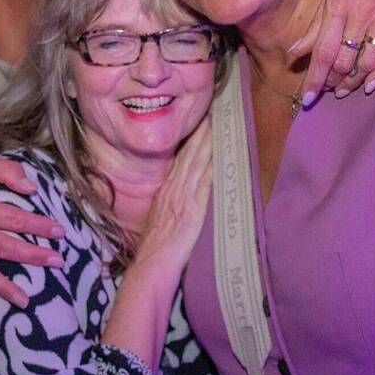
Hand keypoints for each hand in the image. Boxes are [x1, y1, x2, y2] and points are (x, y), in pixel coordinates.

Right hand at [132, 128, 211, 272]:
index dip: (192, 138)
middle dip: (202, 132)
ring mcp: (184, 198)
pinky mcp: (194, 210)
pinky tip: (221, 155)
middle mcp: (175, 189)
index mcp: (167, 189)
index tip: (202, 120)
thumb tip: (182, 188)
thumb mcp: (161, 215)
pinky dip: (212, 167)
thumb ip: (171, 199)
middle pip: (190, 154)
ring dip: (209, 143)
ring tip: (220, 124)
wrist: (153, 262)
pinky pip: (204, 184)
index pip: (182, 157)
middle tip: (213, 112)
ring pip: (198, 163)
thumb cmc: (157, 244)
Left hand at [294, 0, 374, 101]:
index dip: (315, 79)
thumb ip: (317, 26)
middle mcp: (360, 11)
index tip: (307, 99)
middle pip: (344, 60)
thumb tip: (293, 53)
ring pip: (367, 61)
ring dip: (354, 81)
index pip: (323, 51)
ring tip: (346, 89)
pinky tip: (370, 85)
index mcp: (337, 4)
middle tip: (328, 90)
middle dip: (333, 81)